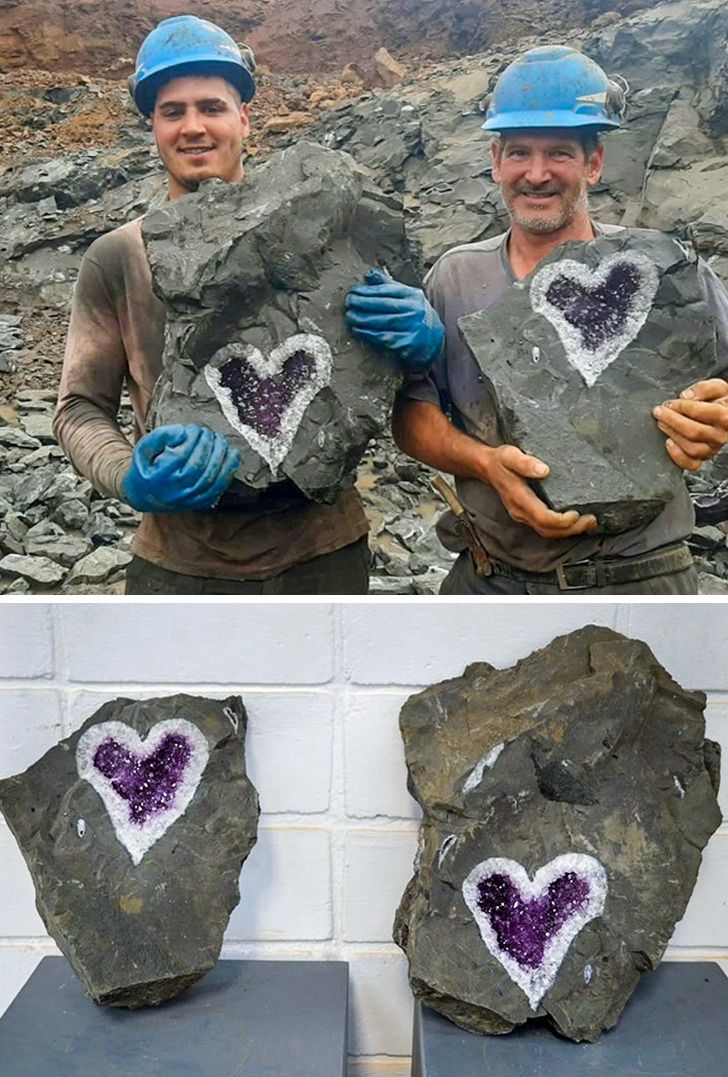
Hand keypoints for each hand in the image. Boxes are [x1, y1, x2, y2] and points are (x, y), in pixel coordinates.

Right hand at [122, 424, 239, 512]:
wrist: (145, 495)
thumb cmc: (147, 468)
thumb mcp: (144, 448)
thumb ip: (160, 436)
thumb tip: (182, 431)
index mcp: (159, 478)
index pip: (180, 455)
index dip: (191, 439)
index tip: (194, 429)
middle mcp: (175, 491)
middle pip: (198, 466)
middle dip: (207, 444)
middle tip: (208, 433)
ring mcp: (189, 499)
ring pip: (211, 478)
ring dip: (220, 456)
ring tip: (220, 441)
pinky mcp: (200, 502)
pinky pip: (219, 489)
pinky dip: (229, 471)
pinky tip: (231, 456)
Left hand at [345, 267, 444, 372]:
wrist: (433, 338)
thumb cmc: (413, 313)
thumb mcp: (405, 296)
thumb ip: (387, 285)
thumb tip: (369, 274)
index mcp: (413, 295)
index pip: (388, 291)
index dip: (369, 291)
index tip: (354, 291)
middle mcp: (415, 310)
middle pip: (385, 305)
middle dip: (364, 303)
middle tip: (349, 302)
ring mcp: (413, 328)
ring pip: (383, 322)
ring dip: (363, 319)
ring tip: (350, 316)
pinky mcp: (408, 343)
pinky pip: (384, 338)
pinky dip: (369, 334)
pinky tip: (358, 330)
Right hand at [484, 444, 597, 538]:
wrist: (488, 468)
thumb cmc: (500, 461)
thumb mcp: (510, 455)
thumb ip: (525, 462)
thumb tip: (543, 470)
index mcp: (518, 498)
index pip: (542, 517)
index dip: (560, 520)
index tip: (576, 513)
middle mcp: (520, 511)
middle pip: (547, 530)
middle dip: (571, 529)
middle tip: (591, 520)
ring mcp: (523, 516)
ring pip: (547, 532)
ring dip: (568, 531)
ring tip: (588, 522)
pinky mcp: (527, 515)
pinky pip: (545, 528)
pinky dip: (561, 528)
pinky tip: (574, 521)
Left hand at [652, 379, 727, 471]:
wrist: (726, 412)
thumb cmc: (721, 400)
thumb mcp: (717, 387)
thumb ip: (703, 389)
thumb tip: (686, 396)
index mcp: (726, 416)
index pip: (704, 413)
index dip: (684, 407)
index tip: (671, 403)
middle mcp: (721, 435)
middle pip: (694, 432)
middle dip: (672, 420)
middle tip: (660, 411)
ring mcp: (712, 448)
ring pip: (691, 448)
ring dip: (672, 435)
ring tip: (662, 423)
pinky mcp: (704, 457)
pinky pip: (691, 464)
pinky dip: (677, 456)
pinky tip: (668, 443)